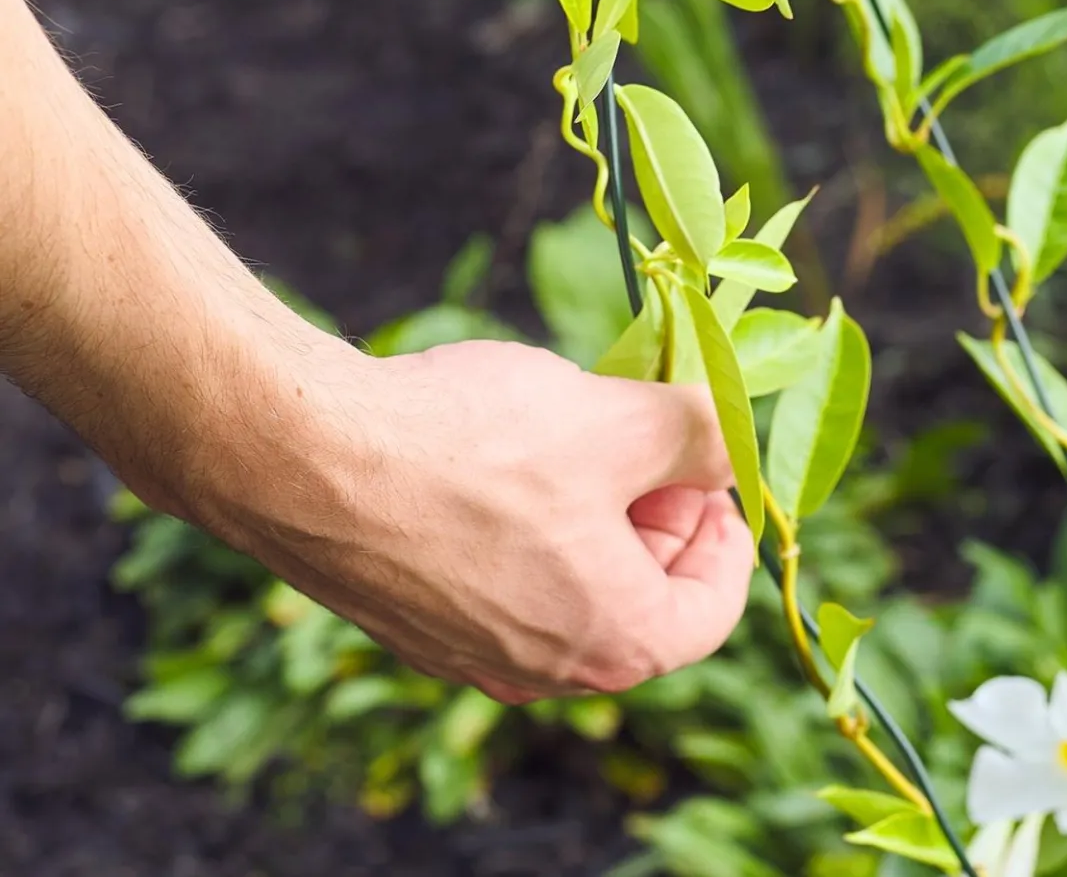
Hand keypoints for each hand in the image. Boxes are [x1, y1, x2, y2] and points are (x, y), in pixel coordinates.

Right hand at [214, 338, 754, 700]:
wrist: (309, 460)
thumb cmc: (473, 446)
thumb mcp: (621, 420)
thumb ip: (700, 435)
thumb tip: (733, 441)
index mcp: (611, 640)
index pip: (712, 610)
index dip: (727, 528)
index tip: (708, 462)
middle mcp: (542, 670)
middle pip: (643, 596)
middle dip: (658, 507)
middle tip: (644, 426)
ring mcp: (472, 651)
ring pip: (572, 581)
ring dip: (593, 506)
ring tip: (575, 424)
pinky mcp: (419, 619)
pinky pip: (506, 576)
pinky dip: (529, 519)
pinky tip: (502, 448)